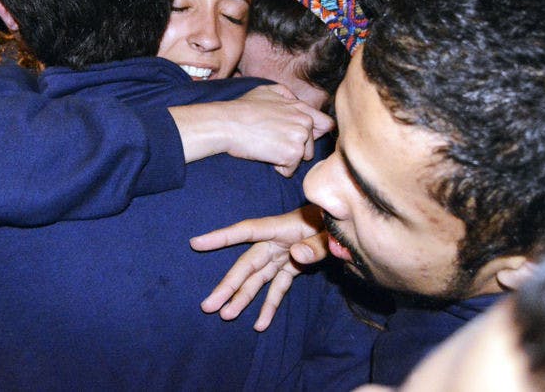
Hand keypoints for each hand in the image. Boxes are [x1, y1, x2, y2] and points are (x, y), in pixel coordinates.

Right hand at [190, 205, 326, 329]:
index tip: (196, 243)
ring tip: (226, 316)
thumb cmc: (338, 220)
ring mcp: (283, 255)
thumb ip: (316, 244)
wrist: (348, 221)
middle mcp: (276, 242)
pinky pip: (278, 287)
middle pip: (248, 264)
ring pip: (258, 279)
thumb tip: (294, 255)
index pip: (246, 231)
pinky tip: (260, 324)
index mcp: (282, 228)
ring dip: (243, 298)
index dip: (221, 238)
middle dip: (228, 286)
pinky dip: (270, 305)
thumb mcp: (331, 231)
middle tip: (209, 305)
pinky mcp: (292, 266)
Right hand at [227, 84, 333, 175]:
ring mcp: (300, 138)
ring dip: (286, 158)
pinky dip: (278, 168)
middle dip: (294, 148)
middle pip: (311, 146)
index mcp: (301, 107)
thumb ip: (286, 94)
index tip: (300, 140)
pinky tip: (265, 155)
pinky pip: (290, 170)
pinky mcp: (292, 154)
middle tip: (274, 143)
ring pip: (301, 158)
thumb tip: (293, 99)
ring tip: (268, 147)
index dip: (314, 135)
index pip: (325, 124)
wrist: (228, 123)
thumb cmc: (242, 108)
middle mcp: (305, 121)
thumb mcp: (266, 91)